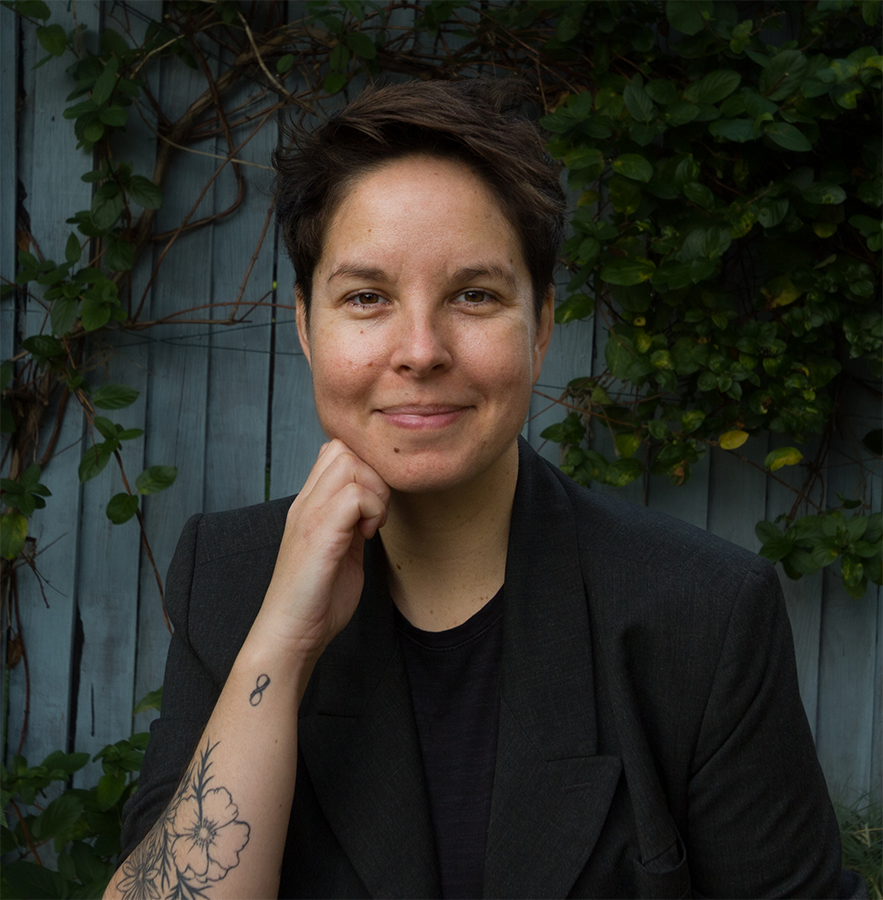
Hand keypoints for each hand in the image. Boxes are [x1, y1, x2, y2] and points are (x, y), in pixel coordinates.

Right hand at [250, 440, 389, 663]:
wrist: (291, 633)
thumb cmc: (316, 599)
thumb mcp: (341, 549)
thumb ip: (351, 523)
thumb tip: (373, 506)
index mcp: (309, 505)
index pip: (335, 451)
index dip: (364, 469)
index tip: (372, 507)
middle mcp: (305, 503)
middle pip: (343, 449)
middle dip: (373, 475)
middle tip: (376, 513)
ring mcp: (309, 515)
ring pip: (349, 463)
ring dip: (374, 491)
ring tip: (372, 525)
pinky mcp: (319, 533)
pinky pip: (355, 496)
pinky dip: (372, 511)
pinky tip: (368, 537)